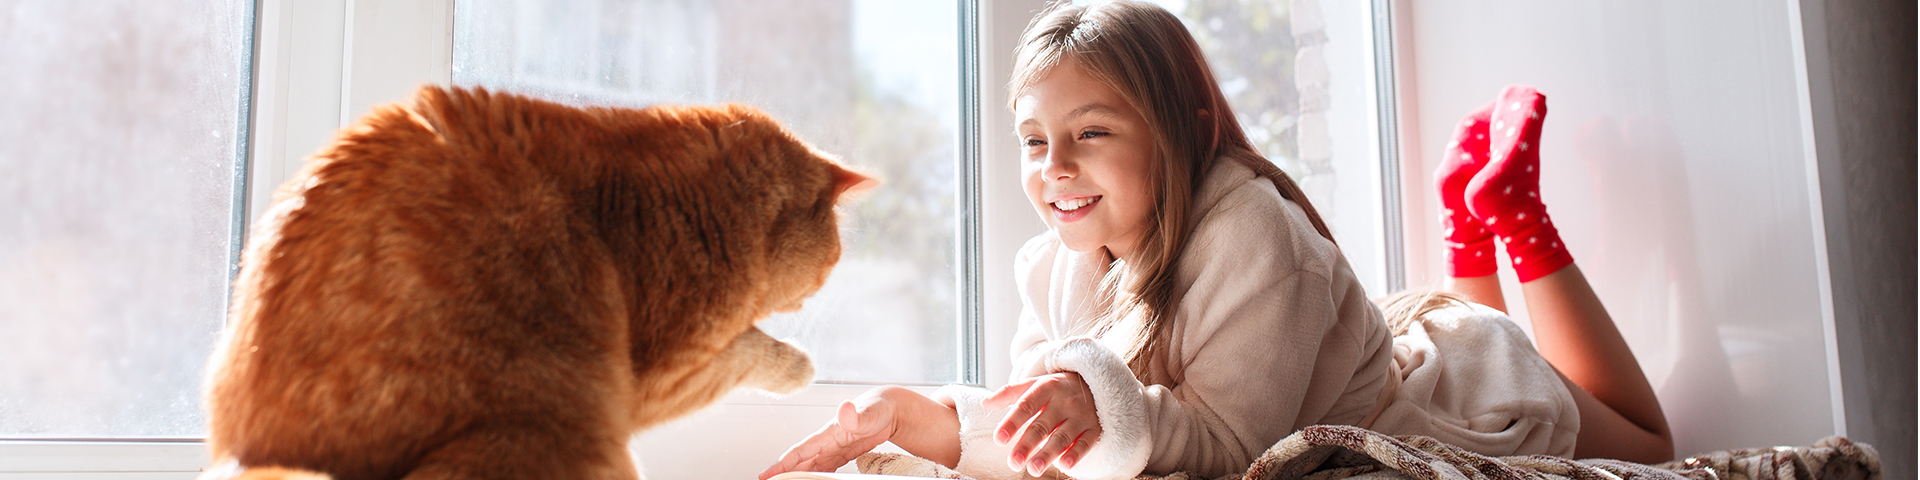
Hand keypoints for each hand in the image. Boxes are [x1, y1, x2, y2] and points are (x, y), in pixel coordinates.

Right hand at [759, 392, 897, 479]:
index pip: (799, 451)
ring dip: (796, 476)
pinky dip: (814, 477)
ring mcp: (832, 449)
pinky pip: (823, 469)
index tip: (764, 475)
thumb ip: (855, 415)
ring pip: (809, 466)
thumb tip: (844, 408)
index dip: (781, 464)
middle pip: (799, 462)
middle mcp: (826, 442)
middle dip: (782, 473)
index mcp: (827, 434)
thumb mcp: (869, 413)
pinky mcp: (841, 455)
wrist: (888, 408)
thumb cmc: (877, 408)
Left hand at [984, 372, 1101, 476]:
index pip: (1026, 406)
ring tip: (1034, 468)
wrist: (1092, 384)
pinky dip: (1076, 454)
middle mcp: (1063, 402)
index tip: (999, 439)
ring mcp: (1080, 415)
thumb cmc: (1055, 389)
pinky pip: (1085, 442)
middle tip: (1013, 462)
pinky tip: (1064, 464)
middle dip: (1027, 444)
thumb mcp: (1033, 384)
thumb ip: (1008, 393)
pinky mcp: (1093, 428)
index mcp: (1046, 388)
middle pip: (1042, 425)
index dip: (1012, 422)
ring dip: (1048, 453)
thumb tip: (985, 403)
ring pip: (1062, 436)